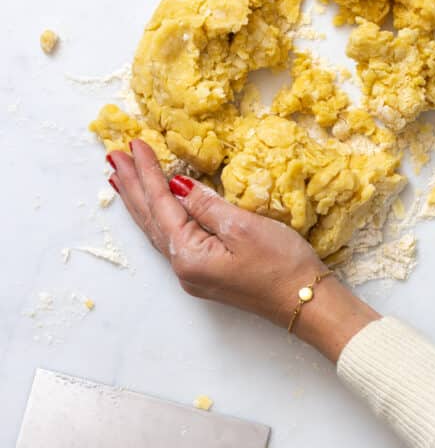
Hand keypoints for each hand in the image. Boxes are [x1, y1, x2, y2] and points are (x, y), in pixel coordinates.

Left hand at [107, 140, 377, 360]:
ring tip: (122, 180)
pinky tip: (156, 209)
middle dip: (132, 186)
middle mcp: (183, 268)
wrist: (308, 303)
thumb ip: (205, 205)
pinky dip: (159, 217)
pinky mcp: (207, 274)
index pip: (161, 204)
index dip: (147, 172)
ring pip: (158, 230)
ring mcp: (193, 274)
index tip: (134, 144)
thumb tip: (177, 186)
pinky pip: (172, 238)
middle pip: (150, 219)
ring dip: (140, 202)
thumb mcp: (243, 227)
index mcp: (188, 255)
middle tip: (113, 157)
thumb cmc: (282, 265)